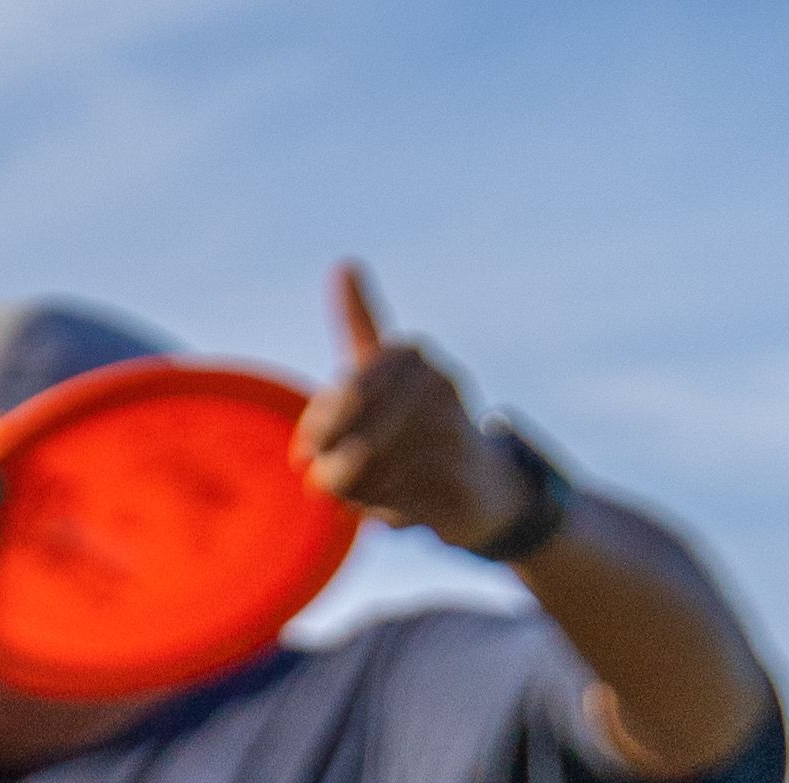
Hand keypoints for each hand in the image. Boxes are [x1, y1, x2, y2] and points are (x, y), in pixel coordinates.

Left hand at [300, 262, 535, 544]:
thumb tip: (346, 263)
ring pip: (370, 472)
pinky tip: (394, 510)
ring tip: (357, 496)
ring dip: (354, 493)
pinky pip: (396, 501)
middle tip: (320, 484)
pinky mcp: (460, 476)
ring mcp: (453, 429)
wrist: (483, 482)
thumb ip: (361, 323)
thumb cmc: (418, 421)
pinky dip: (383, 513)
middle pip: (355, 437)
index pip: (345, 396)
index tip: (306, 452)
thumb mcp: (386, 369)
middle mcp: (436, 383)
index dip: (319, 430)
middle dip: (331, 467)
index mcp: (409, 354)